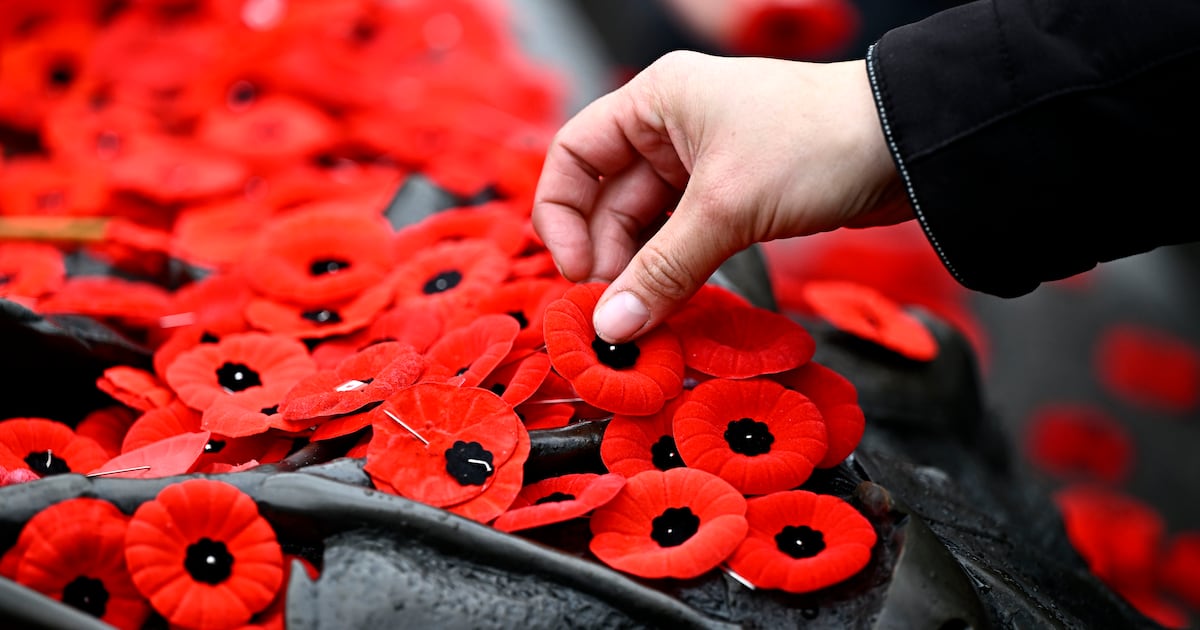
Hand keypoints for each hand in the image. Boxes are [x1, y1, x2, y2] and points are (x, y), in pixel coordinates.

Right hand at [532, 51, 912, 342]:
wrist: (909, 146)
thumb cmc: (817, 141)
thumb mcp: (726, 207)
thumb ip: (662, 270)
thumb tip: (612, 324)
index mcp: (655, 101)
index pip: (574, 155)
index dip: (562, 215)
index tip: (577, 271)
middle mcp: (672, 127)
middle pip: (608, 199)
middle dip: (606, 257)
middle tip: (613, 313)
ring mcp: (704, 164)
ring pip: (648, 226)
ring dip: (642, 273)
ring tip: (644, 320)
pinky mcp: (736, 196)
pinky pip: (685, 239)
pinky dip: (676, 272)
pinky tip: (673, 306)